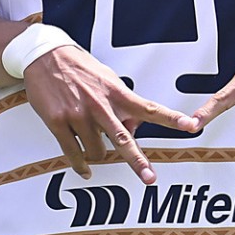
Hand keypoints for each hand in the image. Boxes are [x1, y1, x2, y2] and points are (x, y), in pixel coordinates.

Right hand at [23, 45, 196, 184]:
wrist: (44, 56)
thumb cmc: (79, 67)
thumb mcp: (107, 79)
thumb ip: (122, 103)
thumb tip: (133, 127)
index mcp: (116, 92)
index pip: (149, 108)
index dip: (171, 119)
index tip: (190, 126)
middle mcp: (99, 105)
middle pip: (123, 139)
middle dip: (138, 161)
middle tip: (150, 178)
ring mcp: (77, 115)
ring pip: (97, 151)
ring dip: (99, 154)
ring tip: (93, 145)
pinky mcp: (58, 123)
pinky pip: (73, 153)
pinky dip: (81, 165)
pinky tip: (85, 170)